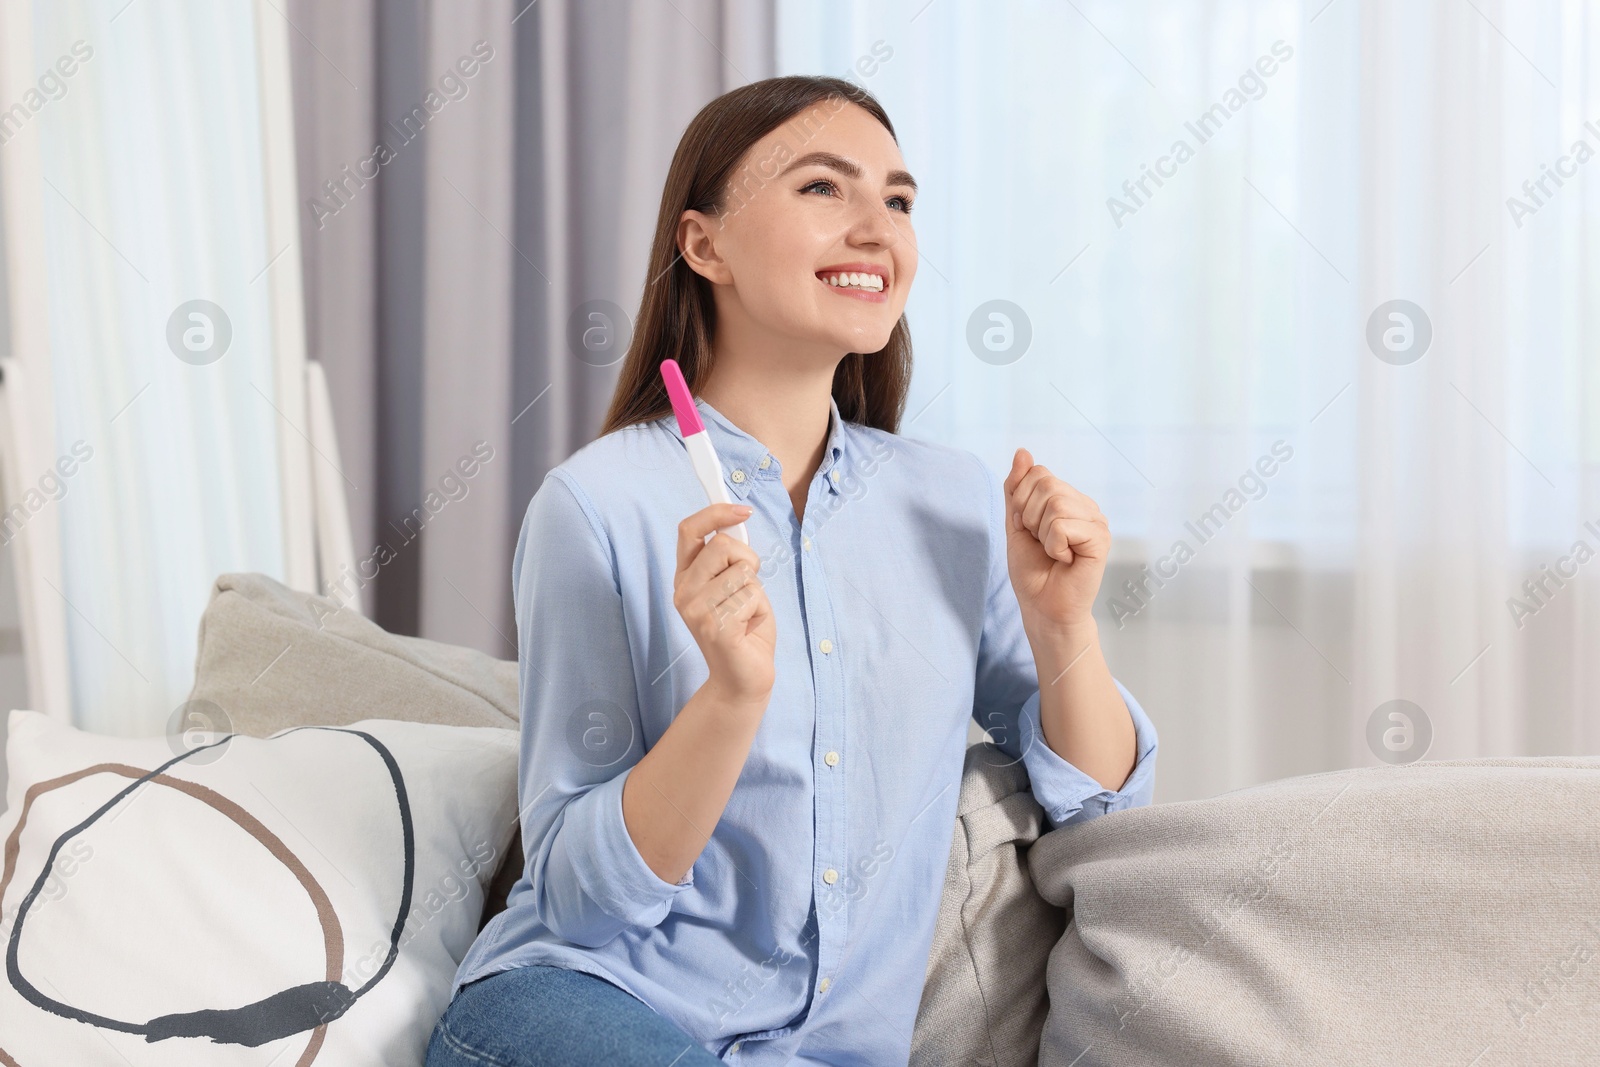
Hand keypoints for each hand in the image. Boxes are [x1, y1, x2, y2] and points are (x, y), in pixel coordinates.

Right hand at [673, 503, 775, 707]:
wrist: (743, 679)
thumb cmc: (745, 631)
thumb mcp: (736, 585)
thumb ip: (731, 559)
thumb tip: (737, 523)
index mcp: (686, 577)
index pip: (689, 530)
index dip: (715, 513)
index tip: (743, 510)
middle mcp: (683, 591)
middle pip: (723, 544)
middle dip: (748, 559)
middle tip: (749, 587)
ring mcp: (696, 610)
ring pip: (742, 570)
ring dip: (755, 590)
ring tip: (746, 614)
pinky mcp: (715, 627)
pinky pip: (750, 596)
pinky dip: (758, 610)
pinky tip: (746, 630)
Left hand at [1003, 448, 1109, 635]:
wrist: (1043, 607)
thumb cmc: (1032, 570)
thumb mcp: (1016, 523)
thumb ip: (1017, 488)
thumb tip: (1022, 451)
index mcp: (1067, 499)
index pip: (1037, 473)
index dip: (1021, 502)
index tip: (1028, 530)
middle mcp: (1085, 506)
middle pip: (1046, 483)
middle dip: (1029, 517)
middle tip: (1042, 543)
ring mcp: (1096, 521)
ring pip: (1054, 503)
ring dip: (1042, 534)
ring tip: (1054, 552)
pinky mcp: (1101, 539)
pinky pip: (1062, 525)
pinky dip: (1054, 546)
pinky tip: (1065, 560)